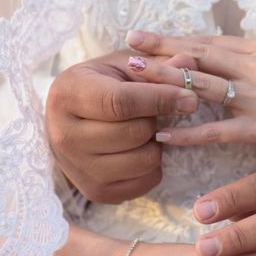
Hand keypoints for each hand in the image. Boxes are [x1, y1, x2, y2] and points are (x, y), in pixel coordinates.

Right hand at [46, 50, 199, 202]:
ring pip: (144, 160)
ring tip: (143, 129)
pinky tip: (138, 149)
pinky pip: (146, 181)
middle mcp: (65, 136)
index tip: (190, 97)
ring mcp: (78, 169)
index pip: (120, 102)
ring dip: (156, 143)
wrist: (69, 123)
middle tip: (153, 111)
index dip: (161, 99)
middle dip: (156, 120)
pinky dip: (153, 165)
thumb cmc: (100, 86)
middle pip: (135, 133)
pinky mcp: (95, 192)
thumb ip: (156, 65)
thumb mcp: (122, 66)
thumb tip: (187, 62)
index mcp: (68, 94)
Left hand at [126, 31, 255, 163]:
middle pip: (199, 54)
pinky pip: (216, 130)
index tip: (149, 35)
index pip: (209, 40)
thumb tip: (227, 58)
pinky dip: (187, 133)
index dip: (176, 38)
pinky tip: (164, 136)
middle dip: (161, 49)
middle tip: (129, 46)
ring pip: (202, 85)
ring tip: (134, 79)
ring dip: (166, 81)